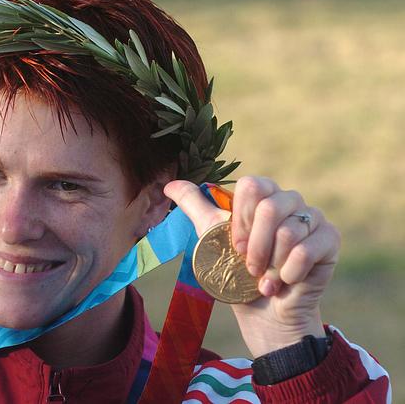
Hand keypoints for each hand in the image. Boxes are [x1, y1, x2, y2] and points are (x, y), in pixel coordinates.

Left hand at [164, 177, 340, 356]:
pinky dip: (289, 273)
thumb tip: (169, 185)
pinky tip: (284, 283)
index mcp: (263, 195)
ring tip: (265, 277)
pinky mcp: (331, 240)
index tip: (234, 245)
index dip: (239, 218)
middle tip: (249, 266)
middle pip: (271, 206)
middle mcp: (290, 201)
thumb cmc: (236, 273)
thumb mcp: (211, 237)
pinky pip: (307, 249)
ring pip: (289, 230)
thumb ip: (194, 207)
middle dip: (255, 245)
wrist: (264, 314)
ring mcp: (313, 218)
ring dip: (271, 263)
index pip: (251, 186)